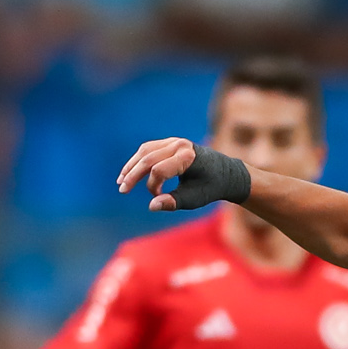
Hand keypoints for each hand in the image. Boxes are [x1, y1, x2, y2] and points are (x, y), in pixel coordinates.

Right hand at [116, 139, 250, 212]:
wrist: (226, 174)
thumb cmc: (210, 188)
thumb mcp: (193, 199)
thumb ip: (172, 202)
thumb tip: (151, 206)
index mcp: (188, 158)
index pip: (159, 170)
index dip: (152, 187)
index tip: (156, 197)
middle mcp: (180, 145)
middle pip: (148, 158)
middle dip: (133, 175)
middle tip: (122, 190)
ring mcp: (175, 141)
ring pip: (146, 151)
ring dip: (132, 165)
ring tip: (121, 181)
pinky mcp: (172, 142)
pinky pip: (150, 148)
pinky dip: (139, 160)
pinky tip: (131, 172)